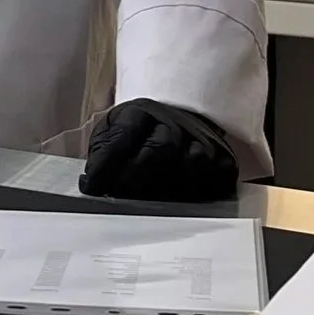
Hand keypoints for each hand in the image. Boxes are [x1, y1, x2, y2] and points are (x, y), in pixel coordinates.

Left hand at [78, 98, 238, 201]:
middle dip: (136, 178)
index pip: (123, 136)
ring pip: (190, 165)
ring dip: (168, 189)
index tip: (91, 187)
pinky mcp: (223, 159)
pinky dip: (197, 194)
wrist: (178, 120)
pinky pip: (214, 180)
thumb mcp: (113, 131)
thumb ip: (102, 153)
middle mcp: (174, 123)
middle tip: (121, 196)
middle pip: (160, 150)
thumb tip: (90, 186)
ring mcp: (202, 141)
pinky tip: (181, 201)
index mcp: (140, 113)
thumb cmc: (138, 133)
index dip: (105, 165)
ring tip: (152, 201)